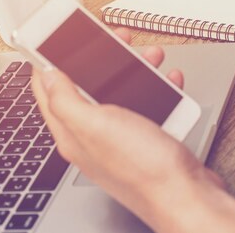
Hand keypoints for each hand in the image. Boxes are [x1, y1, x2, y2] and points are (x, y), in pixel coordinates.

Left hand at [31, 28, 224, 232]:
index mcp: (73, 133)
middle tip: (113, 40)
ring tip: (150, 57)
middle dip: (100, 60)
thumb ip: (66, 100)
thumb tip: (47, 76)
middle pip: (88, 88)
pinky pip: (148, 106)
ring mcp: (122, 139)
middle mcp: (95, 137)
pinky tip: (169, 82)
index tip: (56, 40)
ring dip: (134, 71)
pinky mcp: (148, 140)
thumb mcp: (97, 125)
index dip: (49, 62)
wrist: (186, 195)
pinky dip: (158, 89)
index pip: (48, 92)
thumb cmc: (145, 168)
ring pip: (121, 94)